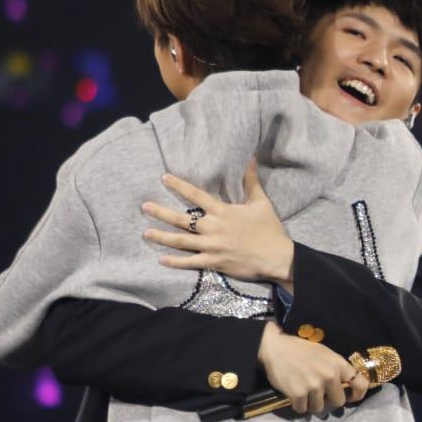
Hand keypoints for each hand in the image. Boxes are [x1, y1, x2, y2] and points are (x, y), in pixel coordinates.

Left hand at [141, 159, 295, 283]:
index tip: (163, 177)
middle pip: (182, 219)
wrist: (277, 257)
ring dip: (162, 237)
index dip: (179, 185)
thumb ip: (251, 182)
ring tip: (146, 232)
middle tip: (145, 206)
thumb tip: (251, 159)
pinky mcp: (215, 262)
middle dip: (161, 212)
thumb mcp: (261, 203)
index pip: (196, 195)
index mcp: (223, 212)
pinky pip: (191, 262)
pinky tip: (161, 259)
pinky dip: (175, 262)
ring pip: (181, 241)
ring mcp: (212, 246)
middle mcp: (214, 228)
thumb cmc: (269, 229)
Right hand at [257, 321, 370, 415]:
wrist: (275, 348)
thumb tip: (346, 386)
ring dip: (312, 404)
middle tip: (320, 395)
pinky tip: (294, 394)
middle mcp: (329, 376)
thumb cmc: (301, 350)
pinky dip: (298, 405)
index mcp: (338, 364)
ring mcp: (314, 386)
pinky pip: (302, 410)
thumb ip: (337, 368)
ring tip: (304, 392)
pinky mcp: (298, 394)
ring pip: (319, 408)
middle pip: (339, 402)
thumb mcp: (325, 353)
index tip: (351, 398)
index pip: (361, 384)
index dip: (358, 395)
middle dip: (330, 401)